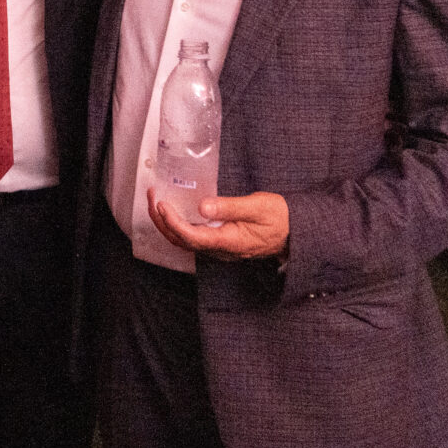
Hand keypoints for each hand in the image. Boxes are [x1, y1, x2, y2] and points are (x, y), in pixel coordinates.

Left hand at [148, 188, 289, 260]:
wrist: (295, 234)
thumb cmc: (280, 218)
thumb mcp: (258, 206)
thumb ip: (229, 207)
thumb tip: (203, 206)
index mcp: (228, 241)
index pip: (191, 236)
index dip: (173, 222)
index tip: (162, 204)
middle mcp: (220, 250)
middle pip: (181, 241)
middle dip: (161, 221)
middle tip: (152, 197)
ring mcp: (219, 249)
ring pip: (184, 242)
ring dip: (166, 224)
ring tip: (156, 202)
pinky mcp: (220, 244)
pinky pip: (192, 239)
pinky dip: (177, 225)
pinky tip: (174, 211)